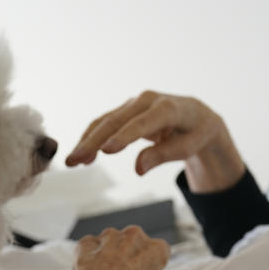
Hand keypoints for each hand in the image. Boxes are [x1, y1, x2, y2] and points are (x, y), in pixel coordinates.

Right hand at [66, 91, 246, 192]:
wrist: (197, 116)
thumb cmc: (195, 133)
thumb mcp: (188, 147)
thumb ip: (163, 155)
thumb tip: (138, 169)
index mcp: (168, 107)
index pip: (143, 123)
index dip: (124, 136)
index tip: (106, 150)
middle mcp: (147, 100)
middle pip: (116, 121)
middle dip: (94, 141)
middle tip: (74, 160)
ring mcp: (134, 104)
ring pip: (106, 121)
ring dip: (87, 141)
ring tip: (72, 162)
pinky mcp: (126, 111)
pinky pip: (105, 123)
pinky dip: (92, 138)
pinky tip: (84, 157)